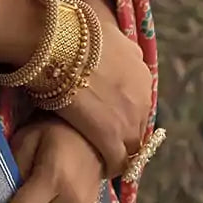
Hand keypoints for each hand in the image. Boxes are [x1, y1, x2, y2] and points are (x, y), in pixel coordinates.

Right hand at [55, 24, 151, 179]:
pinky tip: (97, 167)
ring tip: (97, 152)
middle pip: (138, 123)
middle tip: (100, 136)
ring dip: (117, 148)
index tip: (106, 116)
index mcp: (140, 70)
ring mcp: (130, 116)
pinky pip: (118, 161)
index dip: (122, 111)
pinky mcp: (112, 135)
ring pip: (131, 144)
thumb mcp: (104, 35)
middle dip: (122, 131)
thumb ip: (111, 50)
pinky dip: (110, 165)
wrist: (59, 43)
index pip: (138, 100)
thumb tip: (100, 52)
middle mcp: (143, 94)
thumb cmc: (71, 35)